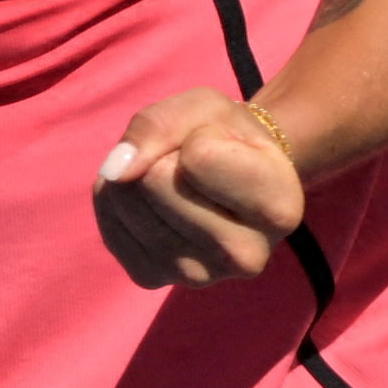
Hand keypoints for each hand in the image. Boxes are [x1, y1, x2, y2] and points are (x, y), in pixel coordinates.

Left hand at [92, 92, 308, 288]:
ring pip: (125, 201)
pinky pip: (107, 224)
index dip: (196, 136)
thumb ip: (161, 124)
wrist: (227, 179)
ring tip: (172, 183)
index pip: (198, 157)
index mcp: (279, 209)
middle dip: (161, 157)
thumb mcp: (207, 108)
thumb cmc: (226, 138)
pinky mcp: (152, 279)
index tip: (219, 147)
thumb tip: (116, 172)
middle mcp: (246, 257)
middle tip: (190, 167)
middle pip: (154, 181)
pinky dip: (116, 202)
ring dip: (135, 176)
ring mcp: (198, 276)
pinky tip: (150, 204)